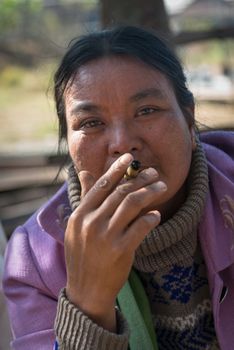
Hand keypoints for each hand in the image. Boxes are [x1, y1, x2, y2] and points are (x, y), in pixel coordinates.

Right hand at [65, 153, 166, 330]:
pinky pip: (140, 227)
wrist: (86, 290)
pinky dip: (150, 219)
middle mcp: (91, 222)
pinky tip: (157, 215)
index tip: (130, 158)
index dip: (118, 169)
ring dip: (149, 192)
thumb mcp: (77, 226)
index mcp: (80, 214)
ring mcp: (106, 236)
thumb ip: (85, 198)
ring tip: (161, 187)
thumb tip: (85, 172)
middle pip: (120, 192)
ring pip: (132, 204)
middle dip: (139, 178)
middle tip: (154, 172)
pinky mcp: (121, 250)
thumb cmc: (83, 255)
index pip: (102, 185)